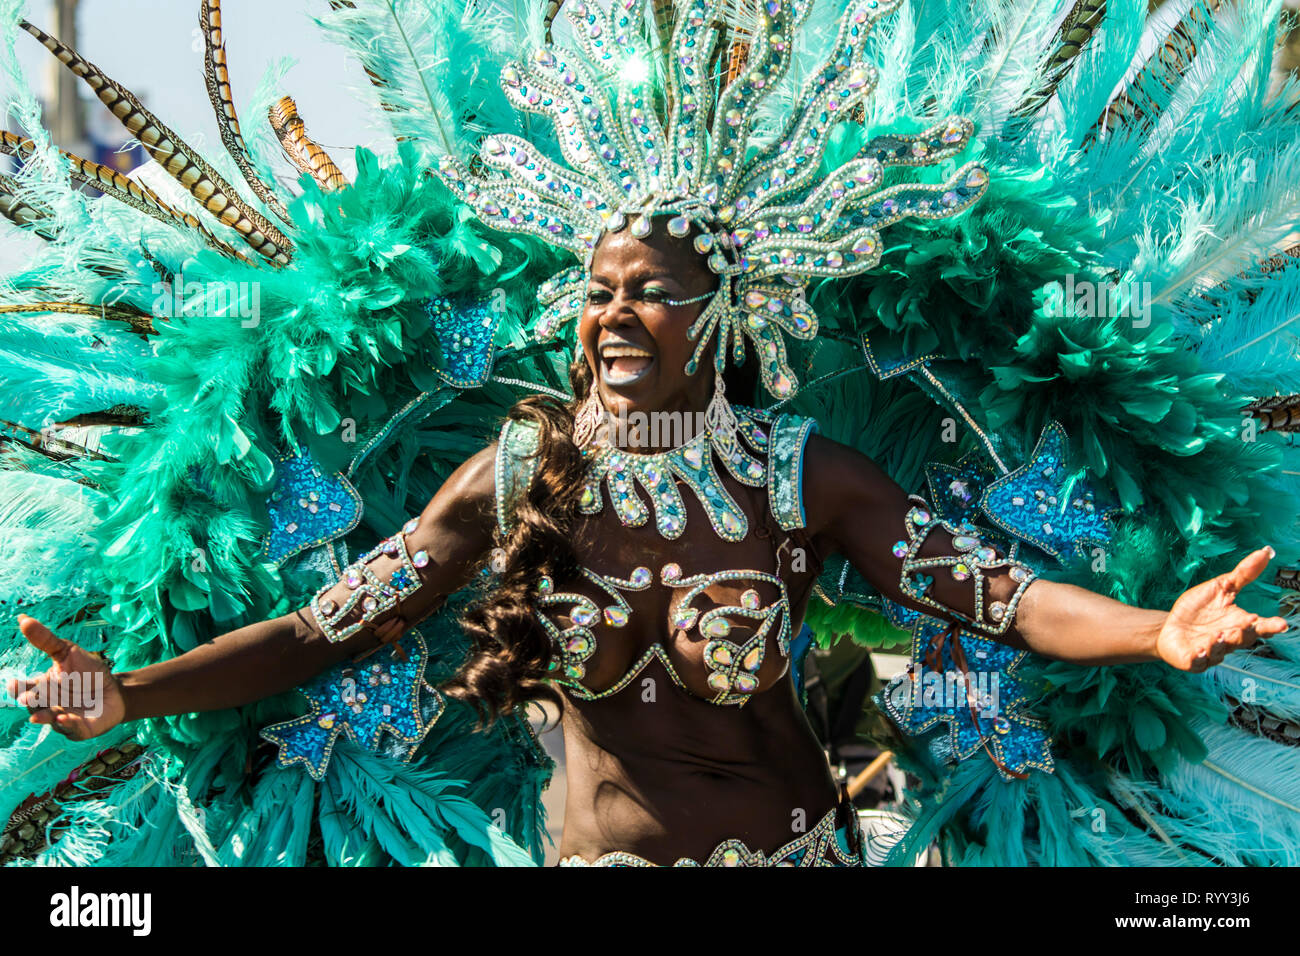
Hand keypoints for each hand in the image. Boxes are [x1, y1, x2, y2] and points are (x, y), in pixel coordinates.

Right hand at [5, 615, 125, 739]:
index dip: (17, 687)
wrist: (116, 690)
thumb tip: (23, 618)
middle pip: (32, 705)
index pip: (22, 689)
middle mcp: (47, 705)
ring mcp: (61, 718)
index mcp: (41, 687)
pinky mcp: (79, 729)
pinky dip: (67, 725)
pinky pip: (71, 730)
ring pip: (48, 720)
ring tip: (39, 717)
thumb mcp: (68, 652)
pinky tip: (65, 718)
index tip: (15, 683)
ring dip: (44, 717)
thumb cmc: (87, 672)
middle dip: (30, 702)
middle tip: (29, 697)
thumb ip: (45, 640)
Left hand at [1156, 547, 1288, 671]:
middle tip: (1247, 625)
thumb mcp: (1221, 587)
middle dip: (1245, 633)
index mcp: (1240, 623)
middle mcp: (1229, 639)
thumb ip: (1244, 574)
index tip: (1281, 624)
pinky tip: (1199, 650)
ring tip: (1218, 636)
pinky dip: (1200, 656)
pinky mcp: (1194, 659)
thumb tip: (1265, 551)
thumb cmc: (1199, 608)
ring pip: (1220, 650)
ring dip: (1220, 643)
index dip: (1271, 626)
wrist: (1170, 626)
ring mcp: (1212, 651)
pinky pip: (1198, 660)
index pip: (1260, 626)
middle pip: (1242, 638)